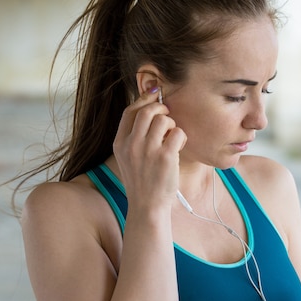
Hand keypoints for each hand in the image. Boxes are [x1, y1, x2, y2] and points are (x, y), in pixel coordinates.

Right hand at [113, 87, 186, 208]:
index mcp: (120, 143)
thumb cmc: (141, 181)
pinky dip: (181, 137)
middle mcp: (131, 145)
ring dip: (172, 124)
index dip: (143, 99)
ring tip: (172, 137)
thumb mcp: (128, 158)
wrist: (147, 206)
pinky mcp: (165, 157)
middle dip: (161, 108)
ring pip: (163, 120)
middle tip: (168, 116)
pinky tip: (178, 147)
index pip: (130, 112)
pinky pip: (178, 133)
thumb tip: (149, 109)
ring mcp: (148, 150)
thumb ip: (134, 136)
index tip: (155, 95)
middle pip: (147, 111)